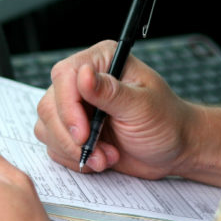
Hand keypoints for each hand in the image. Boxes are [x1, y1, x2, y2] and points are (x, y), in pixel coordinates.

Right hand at [34, 40, 198, 179]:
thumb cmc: (167, 122)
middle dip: (71, 136)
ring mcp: (76, 106)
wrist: (174, 149)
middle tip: (97, 152)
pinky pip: (54, 145)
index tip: (83, 134)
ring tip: (106, 156)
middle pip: (50, 105)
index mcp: (103, 61)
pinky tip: (101, 159)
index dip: (68, 107)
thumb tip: (83, 75)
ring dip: (74, 150)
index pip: (65, 76)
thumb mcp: (142, 107)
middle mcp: (84, 81)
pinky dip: (74, 158)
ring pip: (47, 127)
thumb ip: (111, 92)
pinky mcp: (73, 130)